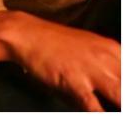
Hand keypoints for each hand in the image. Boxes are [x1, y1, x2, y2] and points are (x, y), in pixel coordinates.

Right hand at [0, 10, 119, 110]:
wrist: (26, 34)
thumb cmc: (52, 44)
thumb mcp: (87, 49)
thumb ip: (104, 68)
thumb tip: (110, 89)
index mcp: (114, 50)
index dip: (124, 90)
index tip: (118, 94)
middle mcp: (108, 59)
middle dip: (122, 98)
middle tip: (116, 102)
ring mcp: (93, 71)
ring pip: (120, 97)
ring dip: (117, 106)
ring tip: (112, 110)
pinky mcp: (77, 82)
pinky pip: (95, 107)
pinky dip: (98, 112)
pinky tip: (98, 112)